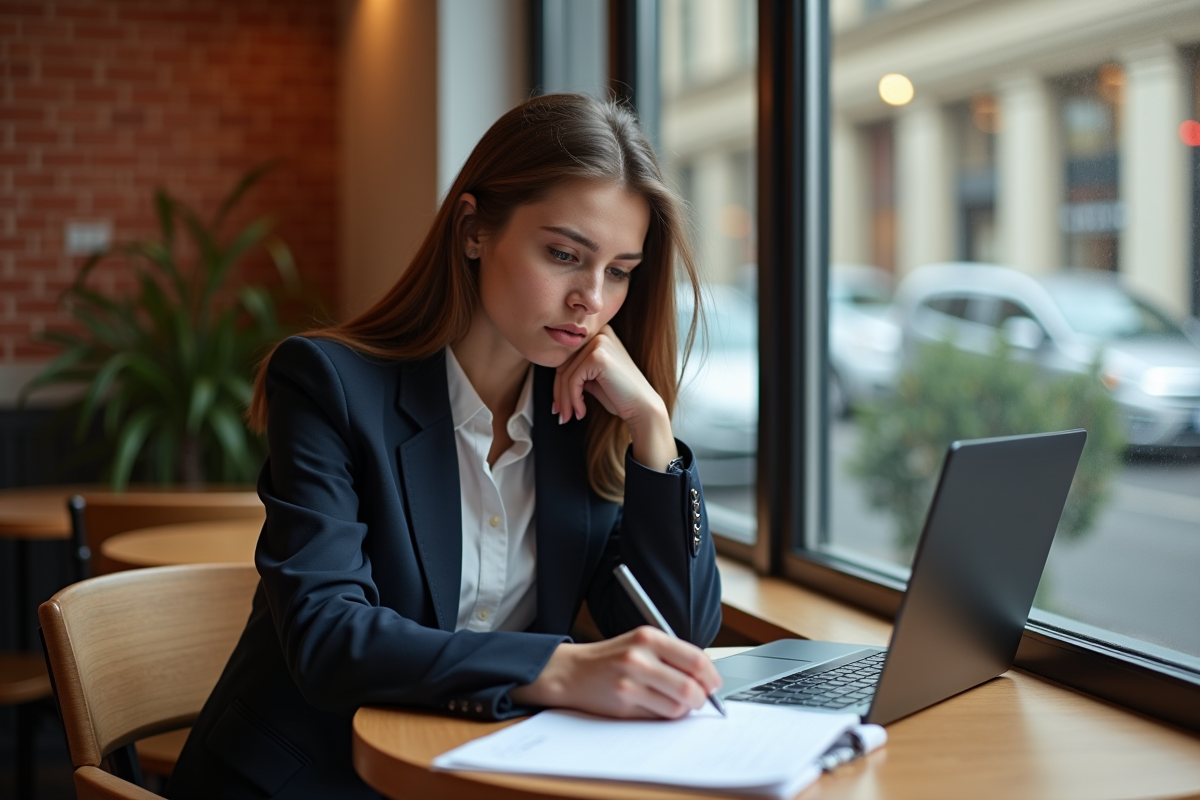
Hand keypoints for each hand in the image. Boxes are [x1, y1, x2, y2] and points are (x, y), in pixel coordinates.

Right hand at [510, 627, 721, 718]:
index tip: (714, 684)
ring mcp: (630, 682)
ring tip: (673, 702)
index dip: (711, 676)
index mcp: (648, 637)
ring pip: (676, 706)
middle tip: (700, 700)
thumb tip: (707, 677)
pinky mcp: (623, 704)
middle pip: (690, 686)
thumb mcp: (640, 643)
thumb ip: (671, 655)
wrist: (572, 672)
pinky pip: (658, 716)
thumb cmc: (611, 658)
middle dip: (701, 698)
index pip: (695, 658)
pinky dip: (663, 715)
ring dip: (682, 710)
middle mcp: (639, 657)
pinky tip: (654, 706)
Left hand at [553, 325, 677, 469]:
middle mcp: (599, 333)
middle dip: (559, 393)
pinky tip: (581, 411)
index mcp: (598, 334)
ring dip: (565, 400)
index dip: (559, 383)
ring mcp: (599, 342)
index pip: (567, 357)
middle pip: (563, 364)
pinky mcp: (598, 356)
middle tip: (560, 414)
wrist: (643, 407)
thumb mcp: (592, 377)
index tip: (558, 405)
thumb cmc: (619, 395)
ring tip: (568, 417)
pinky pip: (573, 380)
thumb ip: (575, 370)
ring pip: (566, 374)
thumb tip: (552, 378)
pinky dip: (573, 399)